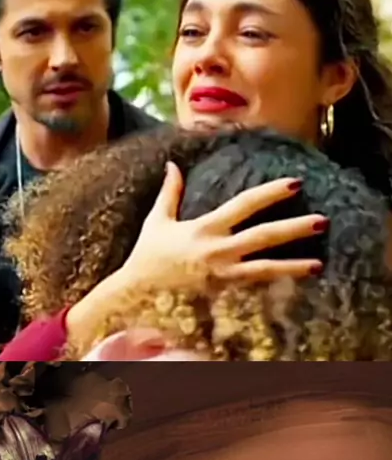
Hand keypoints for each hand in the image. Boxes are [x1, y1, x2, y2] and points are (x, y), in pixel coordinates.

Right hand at [65, 163, 324, 356]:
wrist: (136, 294)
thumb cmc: (148, 256)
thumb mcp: (158, 221)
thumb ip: (170, 192)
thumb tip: (172, 164)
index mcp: (204, 228)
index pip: (244, 206)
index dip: (270, 194)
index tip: (294, 184)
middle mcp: (218, 251)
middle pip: (263, 237)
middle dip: (294, 229)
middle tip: (322, 221)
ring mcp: (222, 276)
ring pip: (264, 270)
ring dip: (293, 266)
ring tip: (318, 264)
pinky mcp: (222, 295)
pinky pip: (252, 291)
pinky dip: (273, 289)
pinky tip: (293, 287)